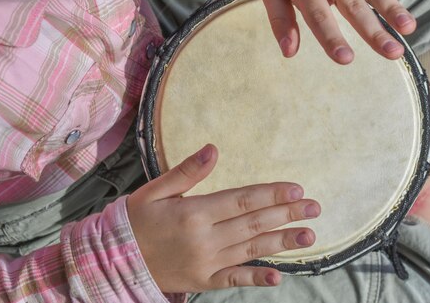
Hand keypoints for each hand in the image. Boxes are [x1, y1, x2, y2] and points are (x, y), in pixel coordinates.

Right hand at [126, 144, 319, 292]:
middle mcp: (205, 238)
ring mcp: (206, 263)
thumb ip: (187, 171)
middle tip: (315, 208)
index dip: (272, 194)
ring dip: (282, 243)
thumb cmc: (136, 220)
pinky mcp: (202, 281)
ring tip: (309, 236)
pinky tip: (278, 276)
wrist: (113, 260)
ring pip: (251, 249)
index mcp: (195, 212)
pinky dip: (256, 278)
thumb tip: (214, 148)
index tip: (297, 189)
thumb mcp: (155, 190)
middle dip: (287, 214)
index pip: (243, 200)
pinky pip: (234, 280)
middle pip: (254, 223)